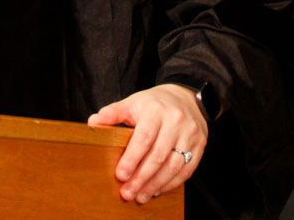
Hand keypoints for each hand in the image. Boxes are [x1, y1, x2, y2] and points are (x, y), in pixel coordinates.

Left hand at [87, 84, 207, 204]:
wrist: (185, 97)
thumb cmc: (153, 103)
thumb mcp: (132, 102)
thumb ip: (112, 113)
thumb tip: (93, 123)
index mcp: (156, 110)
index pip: (143, 138)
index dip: (132, 159)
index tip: (120, 175)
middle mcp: (176, 121)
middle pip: (158, 155)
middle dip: (141, 177)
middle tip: (128, 192)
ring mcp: (191, 134)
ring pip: (174, 165)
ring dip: (156, 184)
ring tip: (141, 195)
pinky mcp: (200, 145)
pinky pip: (187, 169)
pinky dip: (171, 183)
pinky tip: (157, 189)